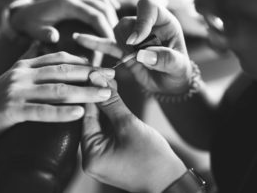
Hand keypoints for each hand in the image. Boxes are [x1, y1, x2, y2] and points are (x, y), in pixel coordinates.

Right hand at [0, 51, 114, 152]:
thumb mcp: (12, 78)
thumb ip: (28, 63)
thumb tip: (42, 46)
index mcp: (23, 65)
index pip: (59, 58)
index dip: (83, 61)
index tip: (103, 66)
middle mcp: (20, 74)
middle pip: (63, 71)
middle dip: (90, 74)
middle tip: (113, 77)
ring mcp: (15, 92)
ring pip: (57, 90)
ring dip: (84, 93)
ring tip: (105, 95)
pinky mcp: (10, 111)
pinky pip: (41, 111)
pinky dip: (62, 113)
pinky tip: (79, 114)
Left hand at [11, 0, 119, 42]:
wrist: (26, 12)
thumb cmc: (31, 25)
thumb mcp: (34, 31)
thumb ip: (44, 35)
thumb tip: (54, 37)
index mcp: (67, 3)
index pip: (94, 16)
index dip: (106, 30)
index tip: (112, 43)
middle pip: (103, 6)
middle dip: (112, 23)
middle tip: (118, 38)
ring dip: (112, 11)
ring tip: (116, 28)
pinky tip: (115, 7)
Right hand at [74, 0, 192, 94]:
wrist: (170, 85)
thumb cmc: (178, 73)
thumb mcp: (178, 67)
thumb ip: (164, 59)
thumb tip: (142, 54)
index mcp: (164, 22)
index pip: (148, 7)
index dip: (140, 21)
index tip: (137, 42)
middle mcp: (147, 25)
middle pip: (127, 20)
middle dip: (128, 39)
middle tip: (136, 57)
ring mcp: (132, 36)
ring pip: (116, 31)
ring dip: (119, 46)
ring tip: (130, 59)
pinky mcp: (122, 49)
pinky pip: (106, 43)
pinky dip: (95, 42)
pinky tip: (79, 38)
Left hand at [81, 71, 186, 192]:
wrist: (170, 182)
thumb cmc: (152, 158)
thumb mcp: (129, 125)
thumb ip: (111, 102)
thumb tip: (97, 80)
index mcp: (89, 154)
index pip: (86, 116)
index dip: (92, 92)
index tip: (95, 73)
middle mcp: (90, 158)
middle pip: (91, 120)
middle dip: (99, 97)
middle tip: (104, 75)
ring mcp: (100, 158)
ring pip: (100, 124)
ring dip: (106, 105)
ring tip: (110, 83)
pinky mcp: (110, 155)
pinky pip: (107, 132)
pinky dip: (111, 117)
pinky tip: (115, 99)